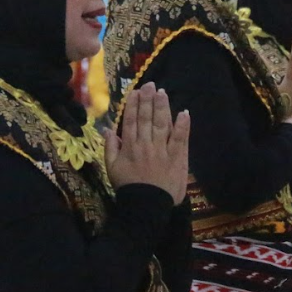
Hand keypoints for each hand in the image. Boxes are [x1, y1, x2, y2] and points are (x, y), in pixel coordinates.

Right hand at [104, 83, 190, 203]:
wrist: (146, 207)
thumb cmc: (128, 187)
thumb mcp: (112, 168)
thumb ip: (110, 147)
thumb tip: (107, 129)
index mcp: (129, 146)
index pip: (130, 120)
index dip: (133, 104)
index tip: (136, 91)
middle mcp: (145, 144)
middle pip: (146, 118)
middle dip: (148, 100)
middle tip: (150, 84)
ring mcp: (162, 150)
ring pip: (161, 123)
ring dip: (162, 107)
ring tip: (162, 92)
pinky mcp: (177, 157)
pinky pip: (180, 138)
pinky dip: (182, 125)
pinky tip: (184, 112)